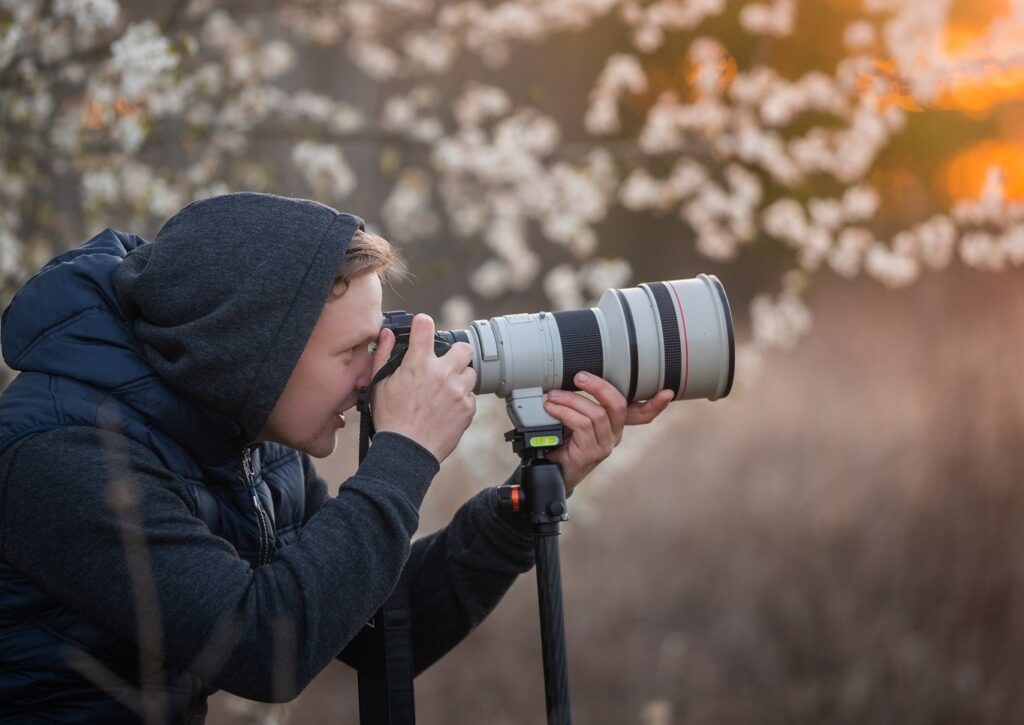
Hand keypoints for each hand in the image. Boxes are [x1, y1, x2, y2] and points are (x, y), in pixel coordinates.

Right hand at [369, 314, 476, 462]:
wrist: (407, 452)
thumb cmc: (390, 420)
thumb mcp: (378, 385)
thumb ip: (383, 355)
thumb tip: (387, 334)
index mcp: (418, 364)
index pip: (425, 326)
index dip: (423, 324)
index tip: (423, 328)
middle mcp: (442, 373)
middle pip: (464, 348)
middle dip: (456, 354)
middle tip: (445, 366)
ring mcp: (458, 391)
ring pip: (471, 373)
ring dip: (460, 379)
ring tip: (446, 391)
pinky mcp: (468, 409)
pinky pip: (471, 397)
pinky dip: (461, 401)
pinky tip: (446, 409)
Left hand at [542, 372, 673, 493]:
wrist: (549, 469)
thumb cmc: (562, 440)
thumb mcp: (573, 418)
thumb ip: (581, 402)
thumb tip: (577, 378)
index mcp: (614, 424)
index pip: (641, 414)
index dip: (654, 404)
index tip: (666, 393)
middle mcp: (613, 435)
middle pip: (618, 405)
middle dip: (599, 387)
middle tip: (579, 377)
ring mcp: (603, 446)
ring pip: (596, 414)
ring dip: (571, 400)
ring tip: (553, 396)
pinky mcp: (590, 453)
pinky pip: (583, 426)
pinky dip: (565, 413)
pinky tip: (552, 409)